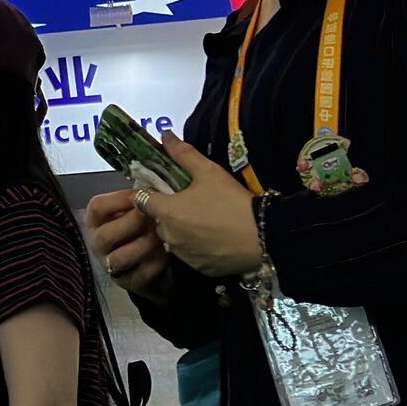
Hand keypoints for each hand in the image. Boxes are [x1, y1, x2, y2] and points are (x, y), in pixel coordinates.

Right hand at [86, 189, 172, 299]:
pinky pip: (140, 274)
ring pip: (119, 258)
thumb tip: (152, 182)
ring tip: (161, 236)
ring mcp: (111, 266)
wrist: (153, 266)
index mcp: (97, 221)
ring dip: (143, 245)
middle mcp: (98, 244)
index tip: (139, 195)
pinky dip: (156, 263)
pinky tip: (167, 254)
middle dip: (131, 224)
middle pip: (105, 235)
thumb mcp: (136, 212)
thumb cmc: (143, 231)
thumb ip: (139, 199)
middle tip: (152, 216)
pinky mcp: (128, 283)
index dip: (118, 200)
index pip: (96, 207)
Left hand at [135, 139, 268, 280]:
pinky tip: (215, 238)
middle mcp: (169, 236)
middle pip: (158, 220)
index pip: (142, 200)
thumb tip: (165, 136)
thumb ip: (183, 154)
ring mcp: (184, 255)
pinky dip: (197, 247)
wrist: (264, 237)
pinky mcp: (200, 269)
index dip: (150, 191)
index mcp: (166, 211)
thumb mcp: (209, 172)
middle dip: (169, 211)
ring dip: (182, 230)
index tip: (165, 187)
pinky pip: (191, 255)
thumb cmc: (233, 202)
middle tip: (193, 202)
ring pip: (174, 239)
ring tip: (207, 220)